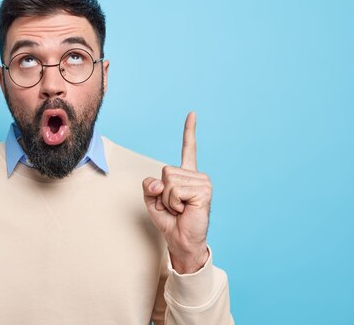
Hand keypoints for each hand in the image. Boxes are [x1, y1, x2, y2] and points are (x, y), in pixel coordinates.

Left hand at [142, 112, 210, 273]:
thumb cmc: (169, 220)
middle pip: (165, 171)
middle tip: (175, 205)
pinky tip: (185, 210)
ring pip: (169, 181)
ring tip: (180, 208)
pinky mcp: (203, 191)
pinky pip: (175, 190)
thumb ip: (150, 185)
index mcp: (186, 175)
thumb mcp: (152, 200)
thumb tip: (160, 182)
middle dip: (163, 192)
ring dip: (169, 199)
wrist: (181, 241)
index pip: (188, 148)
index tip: (192, 113)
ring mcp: (202, 182)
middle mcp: (196, 176)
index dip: (189, 131)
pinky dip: (174, 203)